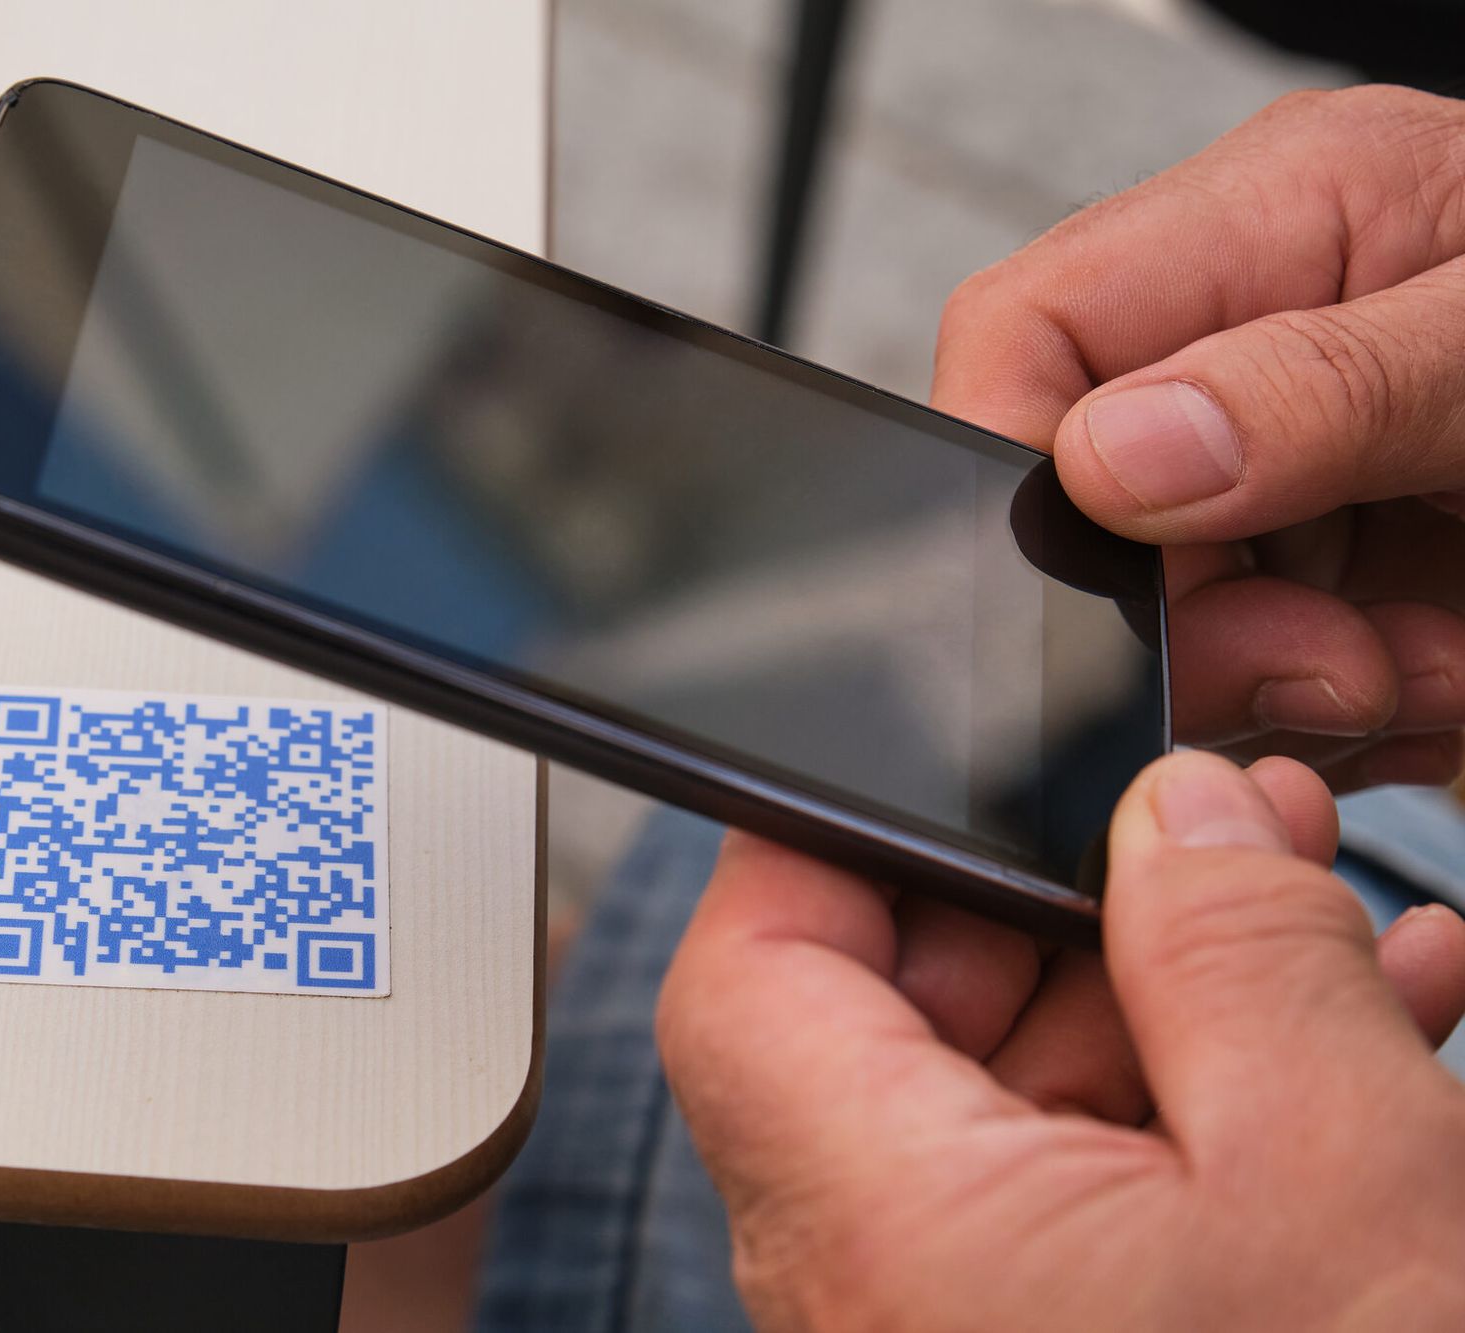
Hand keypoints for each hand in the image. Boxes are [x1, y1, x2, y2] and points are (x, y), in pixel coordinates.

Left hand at [658, 751, 1464, 1330]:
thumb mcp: (1343, 1179)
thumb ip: (1239, 958)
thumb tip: (1181, 815)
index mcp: (887, 1226)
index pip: (747, 978)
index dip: (828, 848)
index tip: (948, 775)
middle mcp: (888, 1292)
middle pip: (896, 1027)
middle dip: (1063, 914)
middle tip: (1218, 839)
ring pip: (1022, 1110)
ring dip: (1170, 1002)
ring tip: (1326, 922)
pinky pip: (1095, 1203)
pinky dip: (1205, 1114)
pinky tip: (1357, 1041)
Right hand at [935, 85, 1464, 790]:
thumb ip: (1326, 382)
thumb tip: (1107, 459)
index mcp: (1277, 228)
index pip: (1028, 336)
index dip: (1015, 463)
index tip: (1096, 584)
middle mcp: (1260, 361)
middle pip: (1086, 515)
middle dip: (1193, 621)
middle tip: (1335, 666)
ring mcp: (1299, 489)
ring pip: (1172, 632)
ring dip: (1291, 691)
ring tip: (1435, 664)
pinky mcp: (1349, 598)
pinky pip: (1270, 700)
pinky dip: (1349, 728)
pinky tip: (1443, 684)